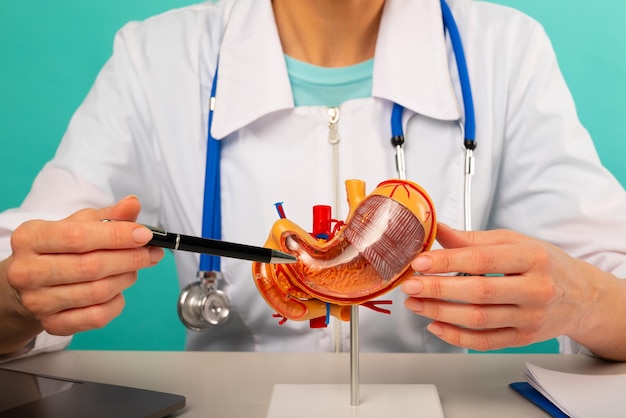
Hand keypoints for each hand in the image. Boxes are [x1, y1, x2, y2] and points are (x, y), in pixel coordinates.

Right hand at [2, 196, 163, 345]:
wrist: (33, 282)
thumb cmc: (60, 248)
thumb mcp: (80, 224)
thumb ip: (109, 215)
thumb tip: (133, 204)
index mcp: (30, 238)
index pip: (78, 237)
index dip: (117, 236)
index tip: (145, 235)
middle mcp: (27, 271)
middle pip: (90, 267)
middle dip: (129, 259)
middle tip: (151, 253)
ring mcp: (37, 302)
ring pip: (97, 292)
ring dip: (126, 278)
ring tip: (133, 269)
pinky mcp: (52, 324)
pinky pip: (97, 317)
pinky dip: (116, 302)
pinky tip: (118, 290)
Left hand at [401, 223, 623, 354]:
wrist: (581, 296)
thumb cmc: (545, 264)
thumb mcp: (514, 242)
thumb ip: (474, 239)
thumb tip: (438, 230)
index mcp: (532, 258)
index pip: (483, 260)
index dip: (448, 262)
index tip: (420, 261)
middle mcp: (535, 290)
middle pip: (479, 293)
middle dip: (438, 289)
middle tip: (410, 285)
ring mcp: (531, 318)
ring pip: (479, 320)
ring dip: (440, 312)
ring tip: (415, 303)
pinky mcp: (524, 338)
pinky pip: (485, 342)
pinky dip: (456, 336)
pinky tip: (435, 324)